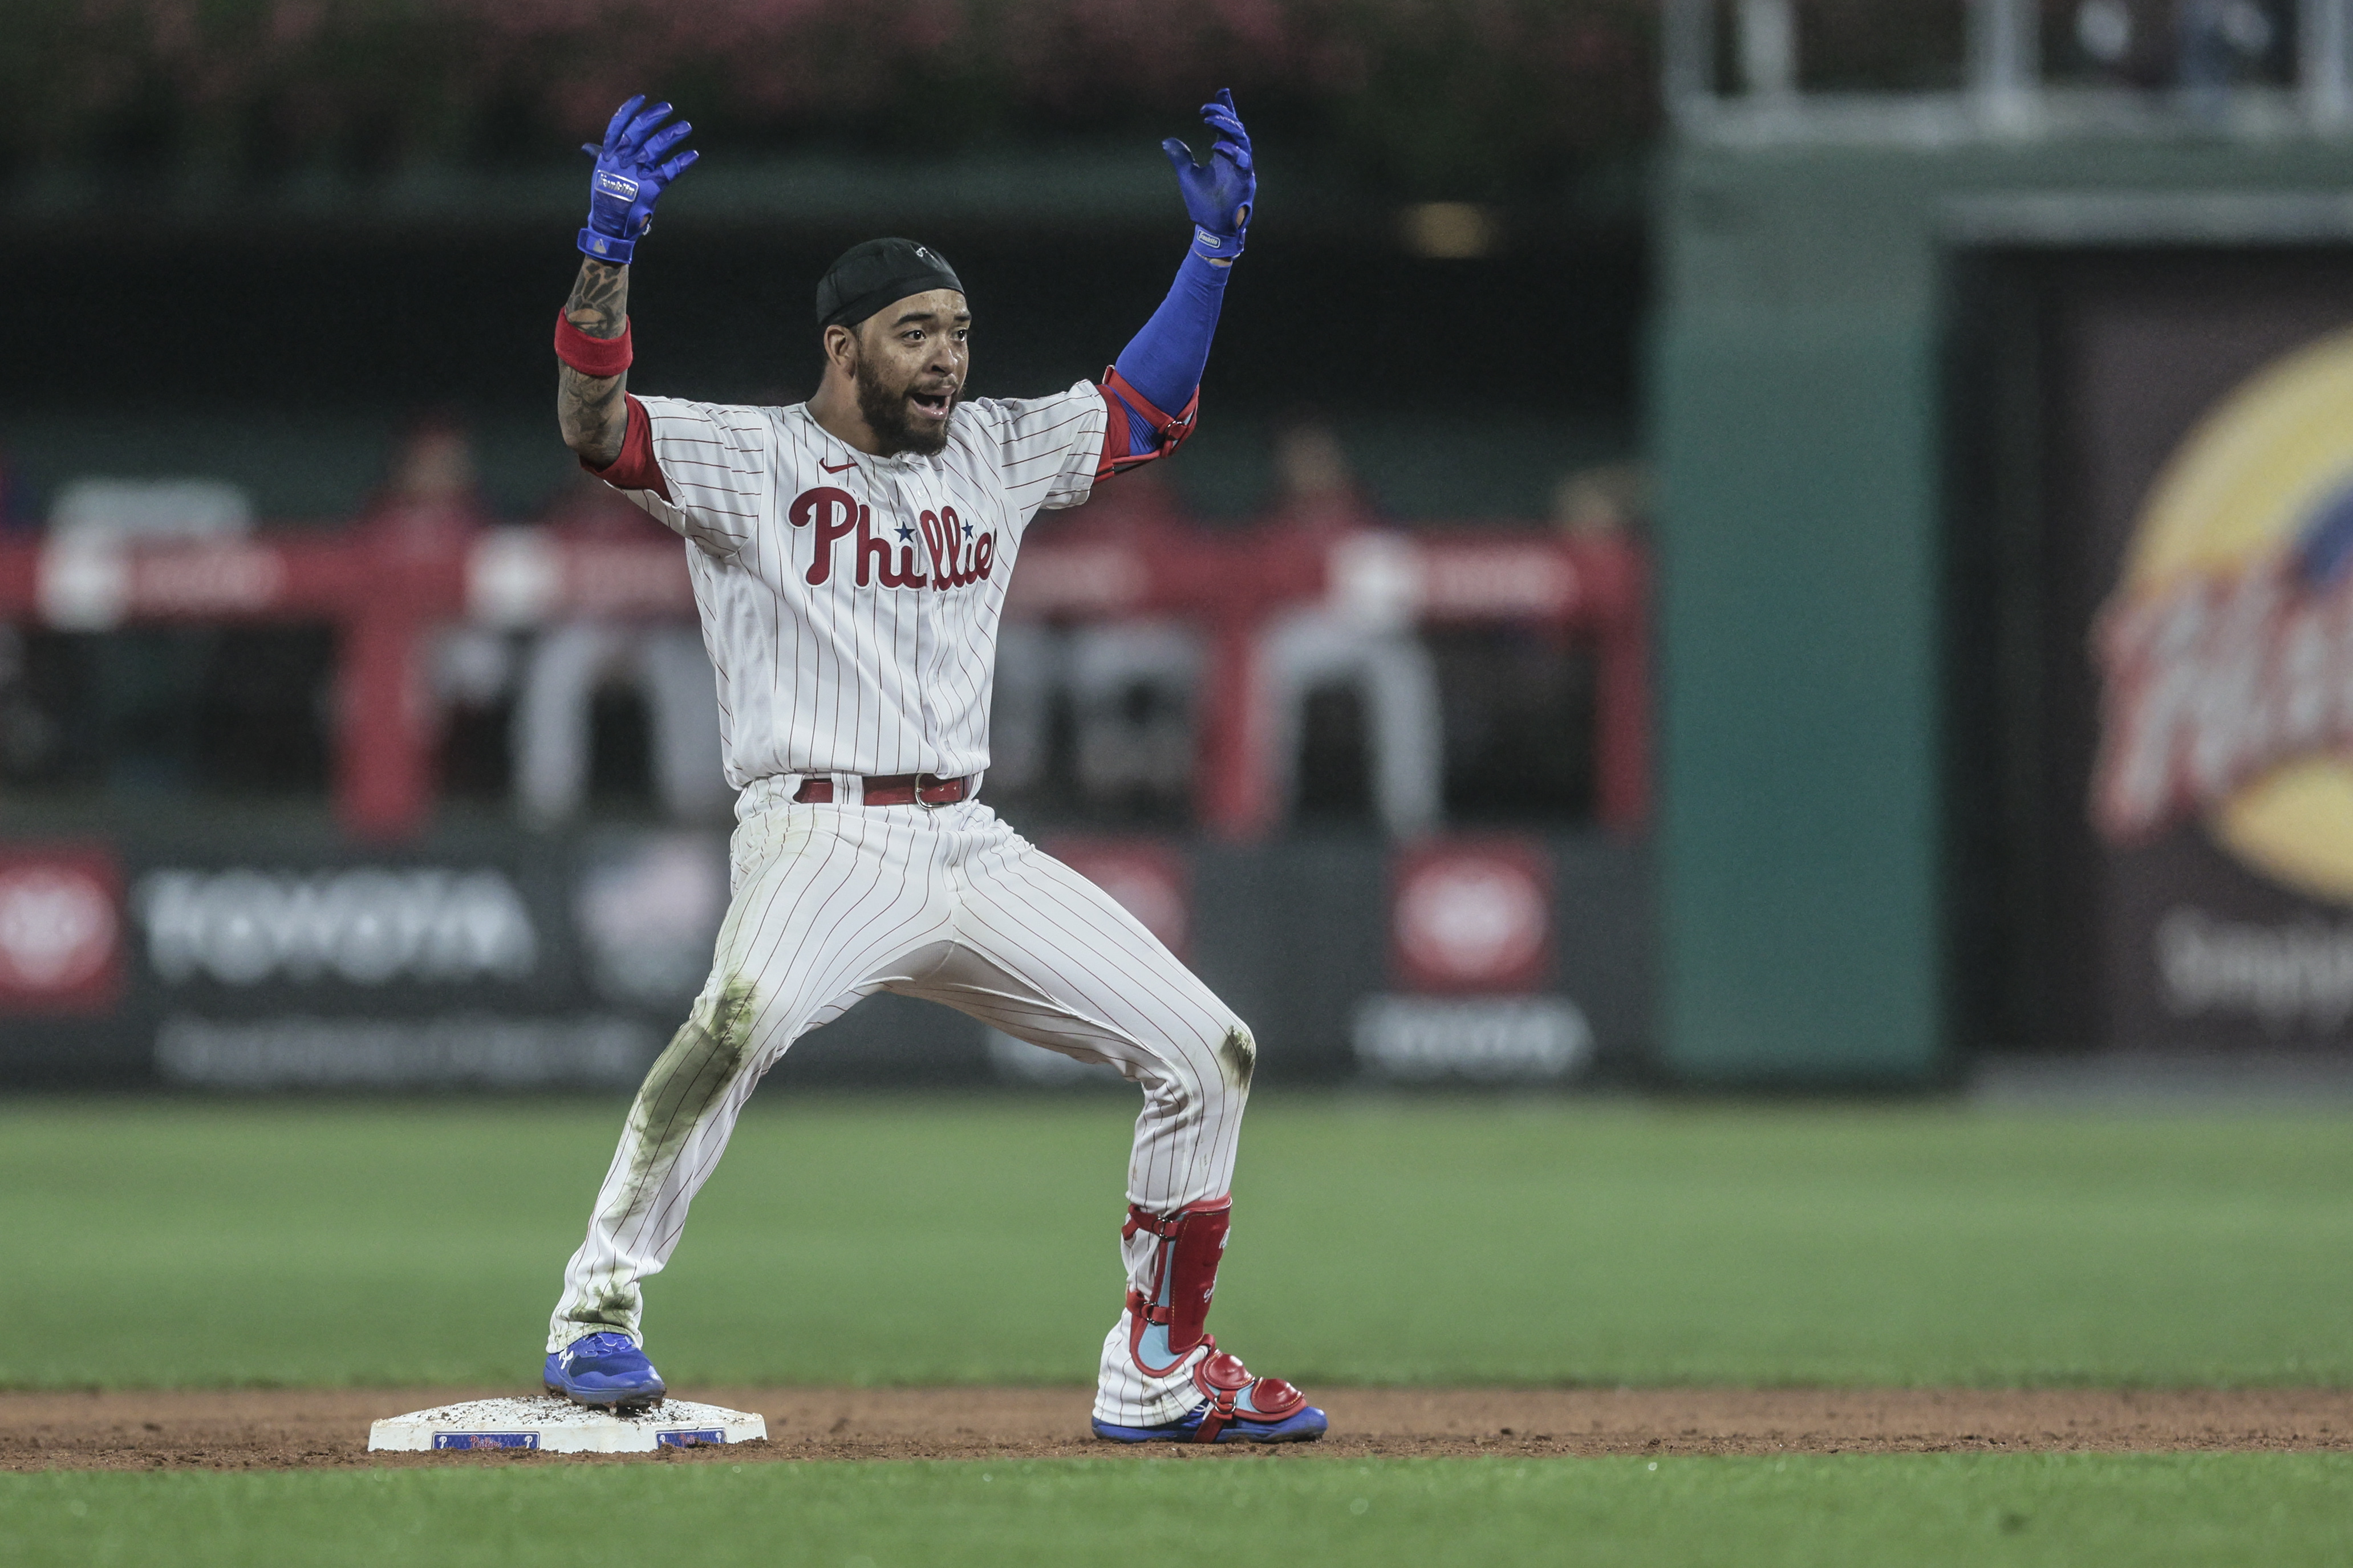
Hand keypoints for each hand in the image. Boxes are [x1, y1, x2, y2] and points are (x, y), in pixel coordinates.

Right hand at [578, 95, 699, 265]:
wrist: (609, 226)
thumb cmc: (606, 198)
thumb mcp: (599, 175)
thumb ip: (600, 157)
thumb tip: (588, 147)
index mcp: (608, 154)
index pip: (617, 125)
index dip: (629, 109)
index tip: (643, 97)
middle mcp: (621, 160)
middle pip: (639, 130)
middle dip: (655, 116)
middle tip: (669, 108)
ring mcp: (636, 174)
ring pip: (656, 146)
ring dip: (673, 133)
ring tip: (686, 126)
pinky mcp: (651, 188)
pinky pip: (670, 170)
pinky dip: (683, 161)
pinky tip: (693, 154)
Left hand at [1161, 89, 1253, 260]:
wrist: (1211, 229)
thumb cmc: (1202, 205)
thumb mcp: (1187, 175)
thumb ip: (1181, 157)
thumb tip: (1167, 140)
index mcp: (1224, 155)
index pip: (1227, 127)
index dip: (1226, 109)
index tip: (1222, 91)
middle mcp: (1235, 159)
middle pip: (1236, 129)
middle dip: (1224, 115)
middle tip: (1207, 109)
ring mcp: (1243, 169)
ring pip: (1242, 141)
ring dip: (1227, 128)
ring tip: (1210, 119)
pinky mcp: (1245, 182)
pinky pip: (1242, 162)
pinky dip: (1230, 152)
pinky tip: (1217, 146)